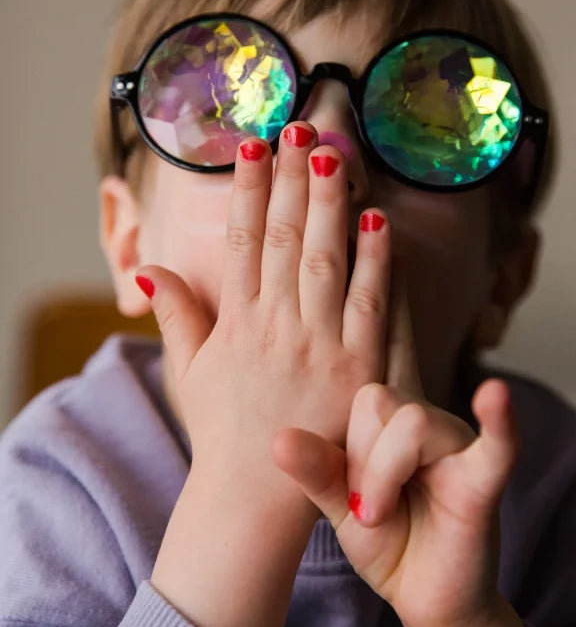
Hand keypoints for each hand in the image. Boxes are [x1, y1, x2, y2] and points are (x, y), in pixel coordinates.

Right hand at [136, 122, 391, 518]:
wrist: (256, 498)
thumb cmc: (222, 431)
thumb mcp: (190, 372)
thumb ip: (176, 316)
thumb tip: (146, 270)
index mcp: (235, 323)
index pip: (243, 241)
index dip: (248, 190)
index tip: (252, 146)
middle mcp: (276, 327)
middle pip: (286, 238)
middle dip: (292, 179)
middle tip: (300, 127)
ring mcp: (319, 346)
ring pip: (325, 259)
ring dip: (330, 203)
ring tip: (334, 154)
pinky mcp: (358, 368)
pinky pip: (369, 304)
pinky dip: (374, 260)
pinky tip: (378, 219)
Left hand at [272, 346, 521, 626]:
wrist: (424, 601)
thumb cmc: (388, 544)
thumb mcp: (340, 506)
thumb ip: (317, 471)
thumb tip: (278, 439)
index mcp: (396, 421)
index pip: (362, 397)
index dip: (349, 445)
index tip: (350, 491)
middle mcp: (432, 423)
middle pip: (381, 402)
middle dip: (363, 462)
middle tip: (368, 509)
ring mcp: (462, 449)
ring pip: (413, 421)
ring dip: (384, 476)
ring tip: (382, 516)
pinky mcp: (484, 485)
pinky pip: (499, 445)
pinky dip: (498, 420)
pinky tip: (495, 396)